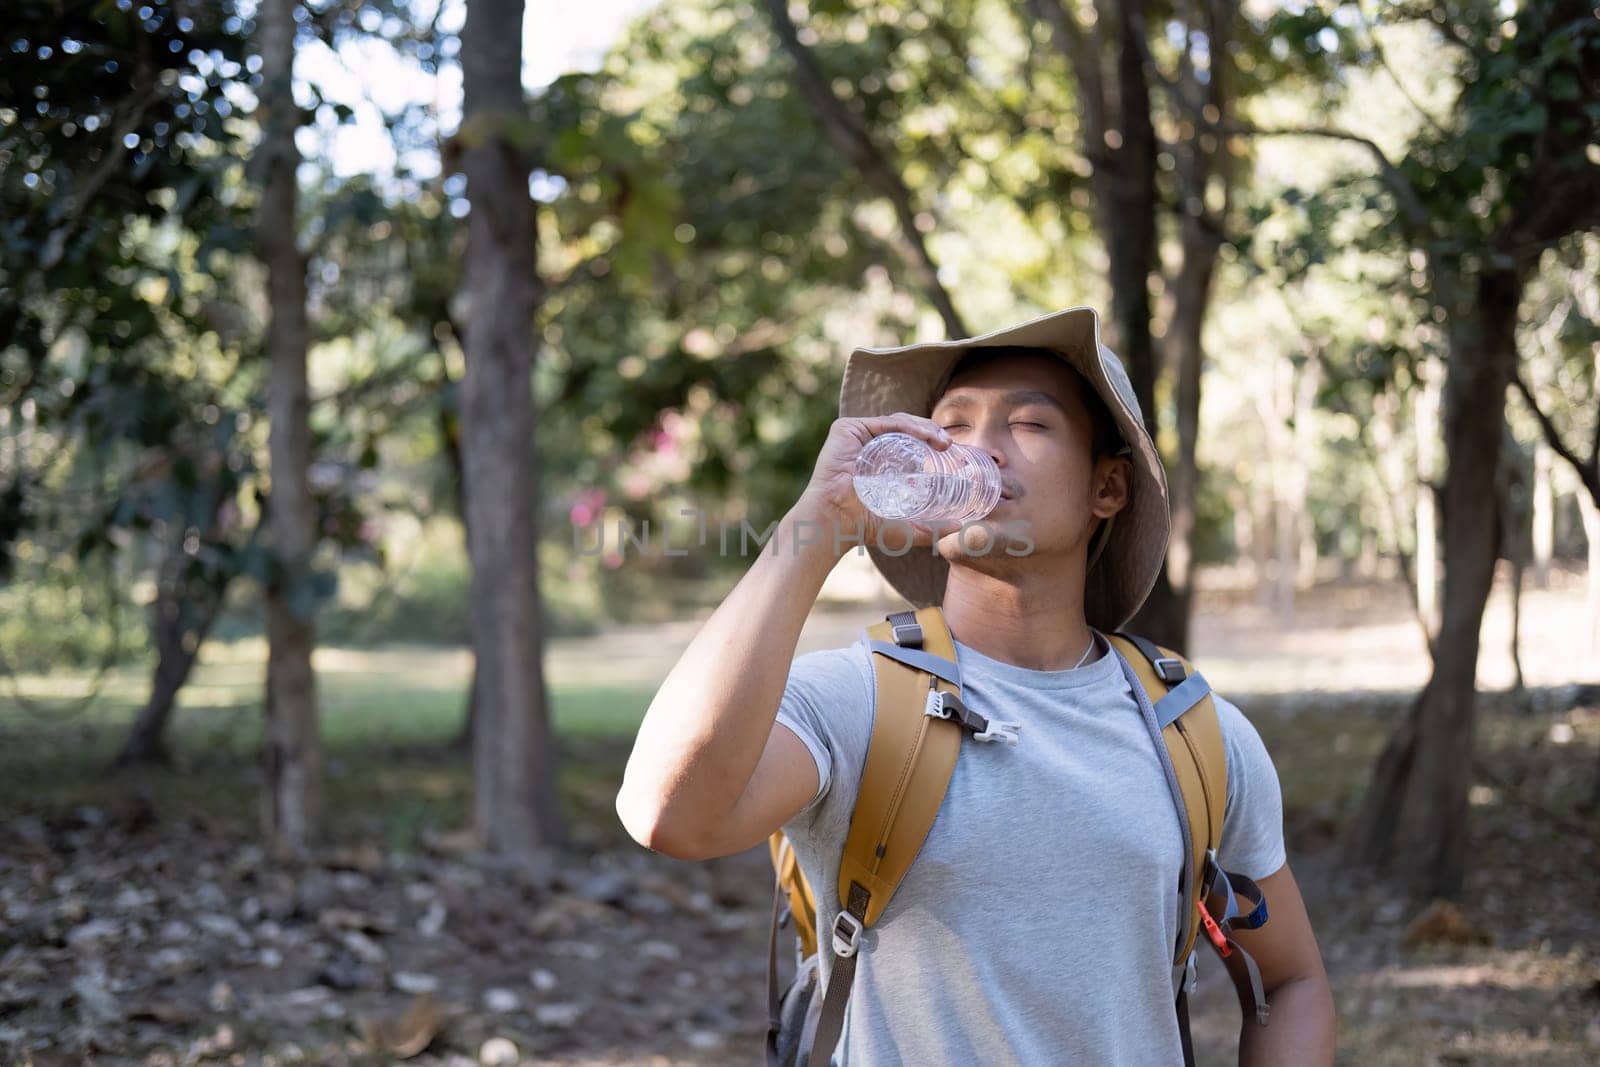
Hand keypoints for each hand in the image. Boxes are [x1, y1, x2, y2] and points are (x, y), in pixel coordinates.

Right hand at [794, 412, 966, 556]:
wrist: (835, 523)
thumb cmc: (863, 527)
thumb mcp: (905, 527)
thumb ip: (932, 528)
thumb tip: (961, 528)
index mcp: (878, 461)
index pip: (909, 444)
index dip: (933, 443)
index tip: (955, 454)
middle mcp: (867, 445)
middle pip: (906, 429)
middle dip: (932, 432)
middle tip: (951, 446)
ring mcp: (857, 435)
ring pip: (899, 422)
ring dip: (926, 428)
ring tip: (944, 442)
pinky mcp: (848, 428)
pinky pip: (886, 422)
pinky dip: (910, 426)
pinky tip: (926, 437)